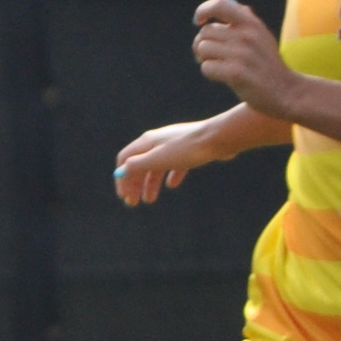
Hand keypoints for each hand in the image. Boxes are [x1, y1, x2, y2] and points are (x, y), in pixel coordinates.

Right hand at [111, 117, 231, 206]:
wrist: (219, 138)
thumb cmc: (188, 149)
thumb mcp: (157, 159)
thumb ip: (137, 165)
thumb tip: (121, 172)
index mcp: (147, 141)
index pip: (125, 159)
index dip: (122, 178)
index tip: (125, 196)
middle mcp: (158, 141)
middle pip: (139, 164)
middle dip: (135, 184)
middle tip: (134, 203)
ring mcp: (174, 145)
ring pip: (156, 166)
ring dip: (150, 183)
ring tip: (150, 200)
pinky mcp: (190, 149)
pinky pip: (174, 164)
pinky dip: (170, 175)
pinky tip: (173, 185)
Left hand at [192, 0, 289, 109]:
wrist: (287, 91)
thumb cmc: (267, 64)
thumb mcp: (261, 36)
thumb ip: (245, 20)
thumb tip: (224, 1)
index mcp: (253, 23)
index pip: (220, 4)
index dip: (203, 10)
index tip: (199, 21)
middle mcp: (248, 35)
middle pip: (204, 32)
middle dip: (202, 45)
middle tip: (213, 56)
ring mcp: (243, 53)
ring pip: (202, 49)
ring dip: (205, 59)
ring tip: (221, 66)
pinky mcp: (236, 72)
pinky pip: (206, 67)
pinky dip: (211, 73)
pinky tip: (225, 77)